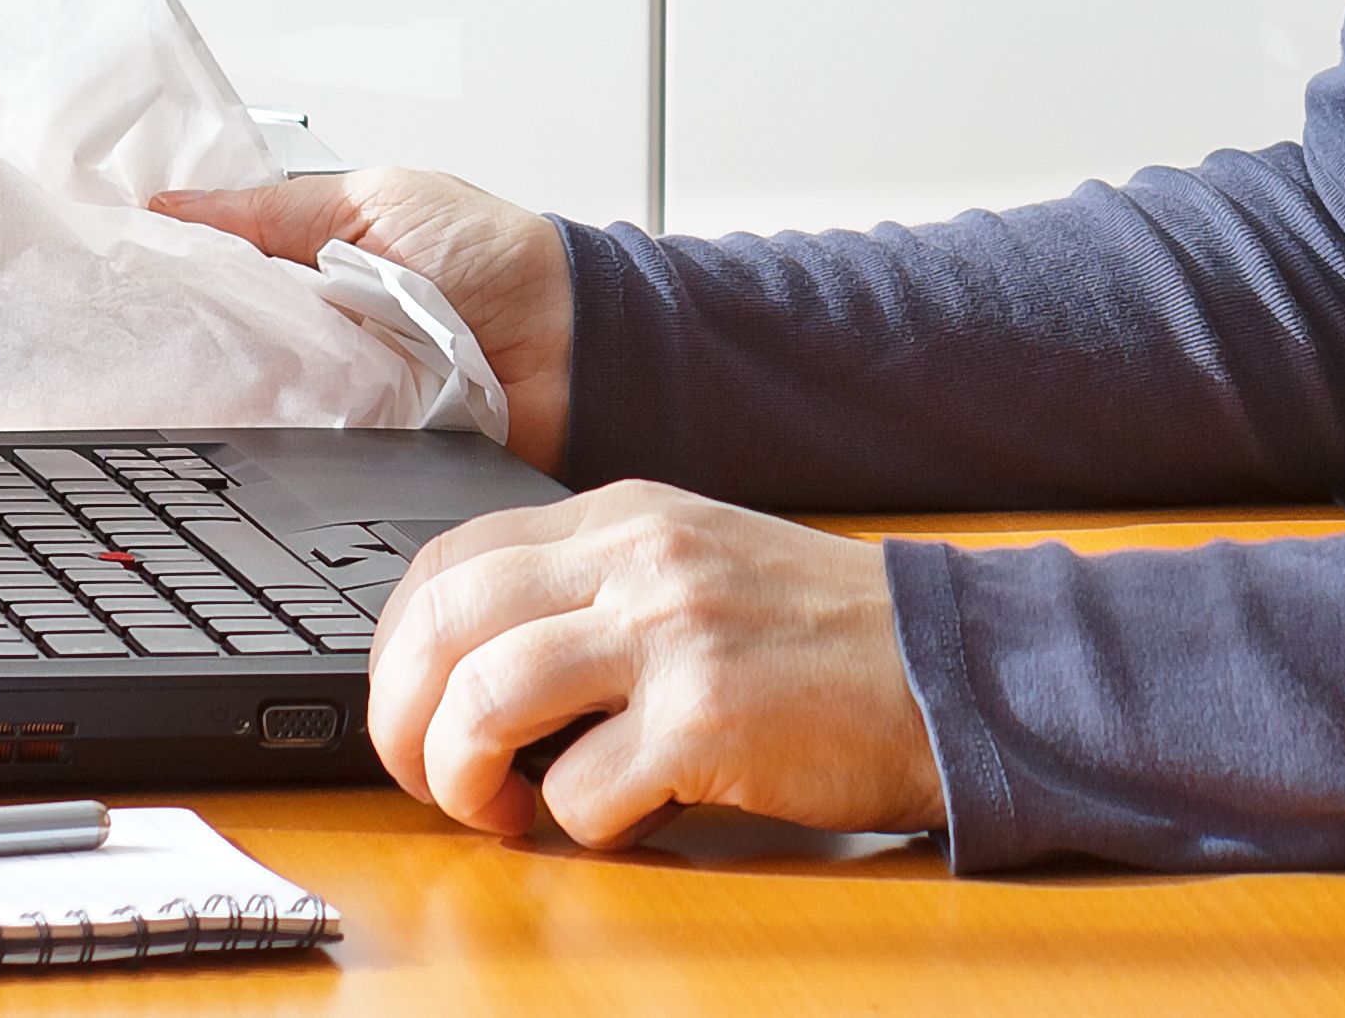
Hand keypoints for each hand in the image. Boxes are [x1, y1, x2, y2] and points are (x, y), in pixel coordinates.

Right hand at [148, 164, 576, 470]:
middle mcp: (312, 335)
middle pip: (216, 345)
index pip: (214, 276)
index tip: (105, 278)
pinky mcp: (355, 455)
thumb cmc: (496, 257)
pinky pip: (295, 454)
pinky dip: (272, 443)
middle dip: (173, 344)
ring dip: (216, 393)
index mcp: (311, 267)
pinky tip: (234, 433)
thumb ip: (273, 209)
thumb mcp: (374, 201)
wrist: (574, 344)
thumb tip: (169, 203)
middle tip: (112, 341)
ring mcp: (330, 399)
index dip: (164, 278)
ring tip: (156, 386)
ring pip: (243, 402)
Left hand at [366, 481, 944, 846]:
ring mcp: (672, 635)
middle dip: (400, 721)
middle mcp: (638, 559)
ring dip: (464, 779)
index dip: (397, 649)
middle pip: (443, 625)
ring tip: (500, 812)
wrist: (948, 668)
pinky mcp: (707, 722)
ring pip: (485, 703)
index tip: (407, 708)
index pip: (449, 559)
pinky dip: (579, 828)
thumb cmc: (820, 637)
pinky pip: (581, 793)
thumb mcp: (693, 567)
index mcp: (625, 516)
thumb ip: (591, 590)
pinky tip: (622, 819)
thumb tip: (468, 669)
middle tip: (428, 776)